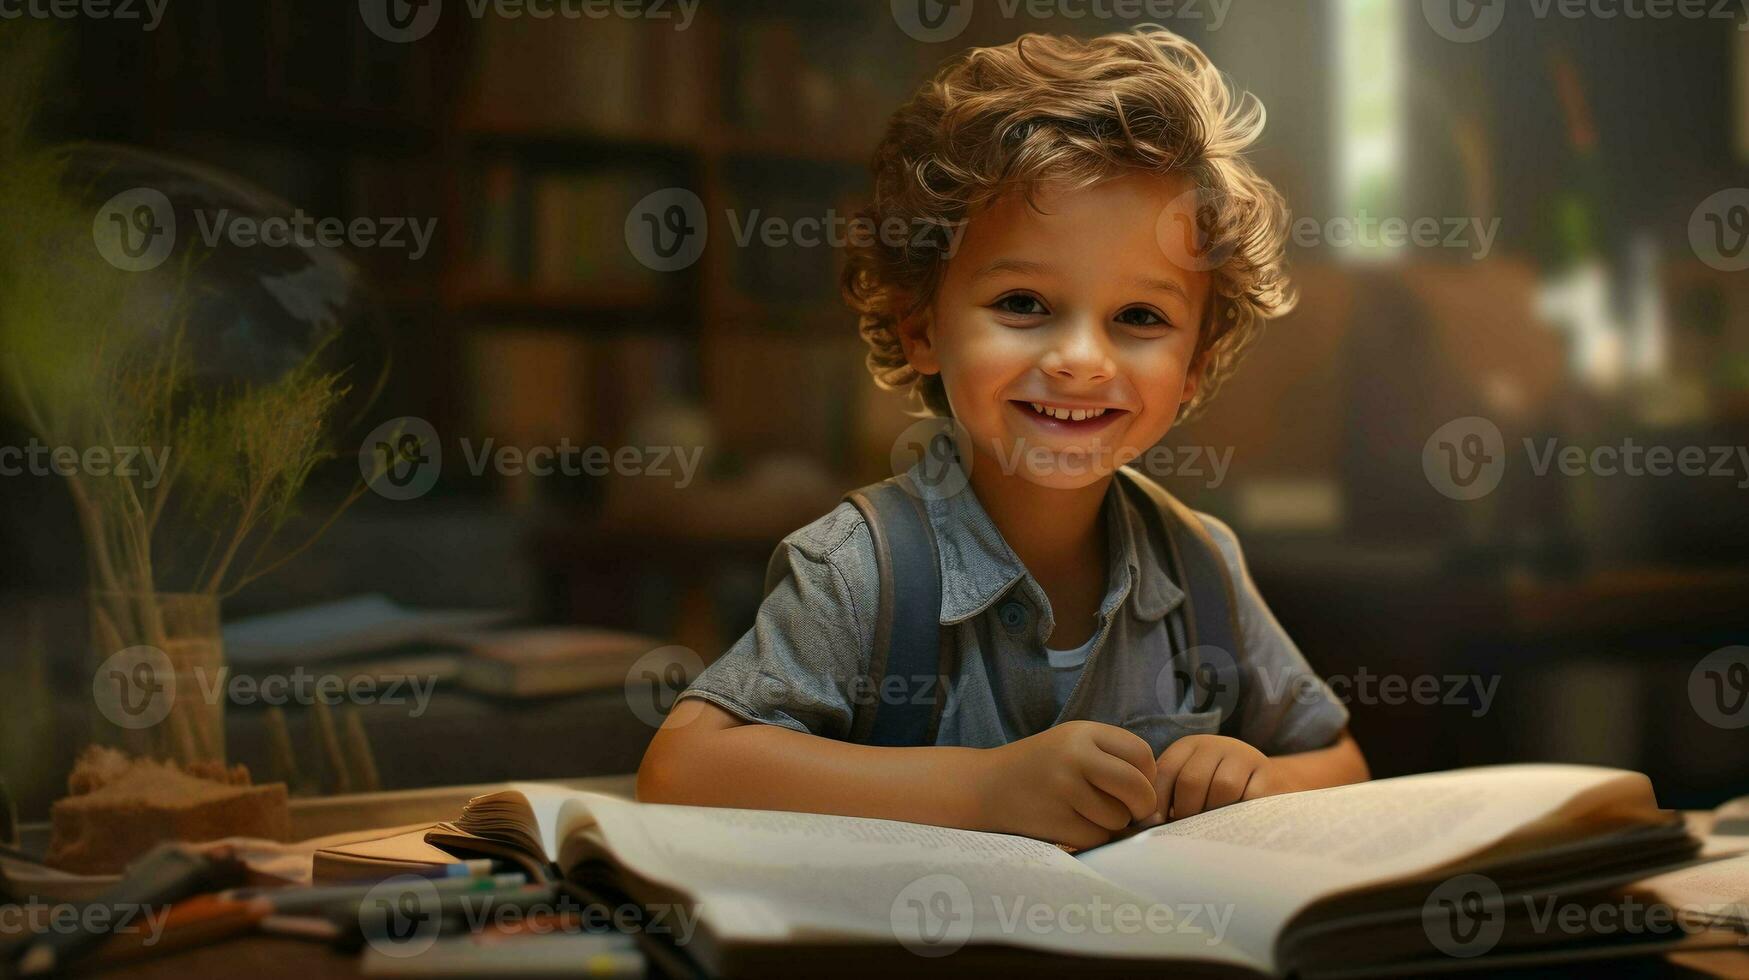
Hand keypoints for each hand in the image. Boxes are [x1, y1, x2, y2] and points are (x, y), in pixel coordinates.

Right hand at [975, 721, 1158, 849]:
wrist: (984, 787)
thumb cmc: (1039, 768)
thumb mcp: (1072, 745)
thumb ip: (1113, 760)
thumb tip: (1156, 801)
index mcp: (1084, 732)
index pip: (1142, 754)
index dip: (1147, 775)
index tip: (1133, 786)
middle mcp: (1074, 756)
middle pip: (1137, 788)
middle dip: (1140, 806)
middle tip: (1128, 810)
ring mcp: (1063, 788)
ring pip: (1118, 818)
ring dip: (1112, 824)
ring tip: (1087, 813)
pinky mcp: (1055, 820)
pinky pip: (1097, 837)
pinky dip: (1092, 837)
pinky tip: (1072, 825)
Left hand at [1154, 735, 1297, 820]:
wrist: (1263, 779)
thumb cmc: (1213, 788)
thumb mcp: (1189, 782)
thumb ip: (1166, 798)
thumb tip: (1145, 825)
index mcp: (1190, 746)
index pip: (1166, 770)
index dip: (1158, 802)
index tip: (1157, 825)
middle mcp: (1216, 745)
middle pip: (1192, 780)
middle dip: (1186, 811)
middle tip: (1187, 830)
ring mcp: (1244, 757)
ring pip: (1223, 787)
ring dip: (1214, 813)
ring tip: (1210, 828)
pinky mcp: (1268, 774)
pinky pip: (1250, 797)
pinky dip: (1240, 815)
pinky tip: (1233, 824)